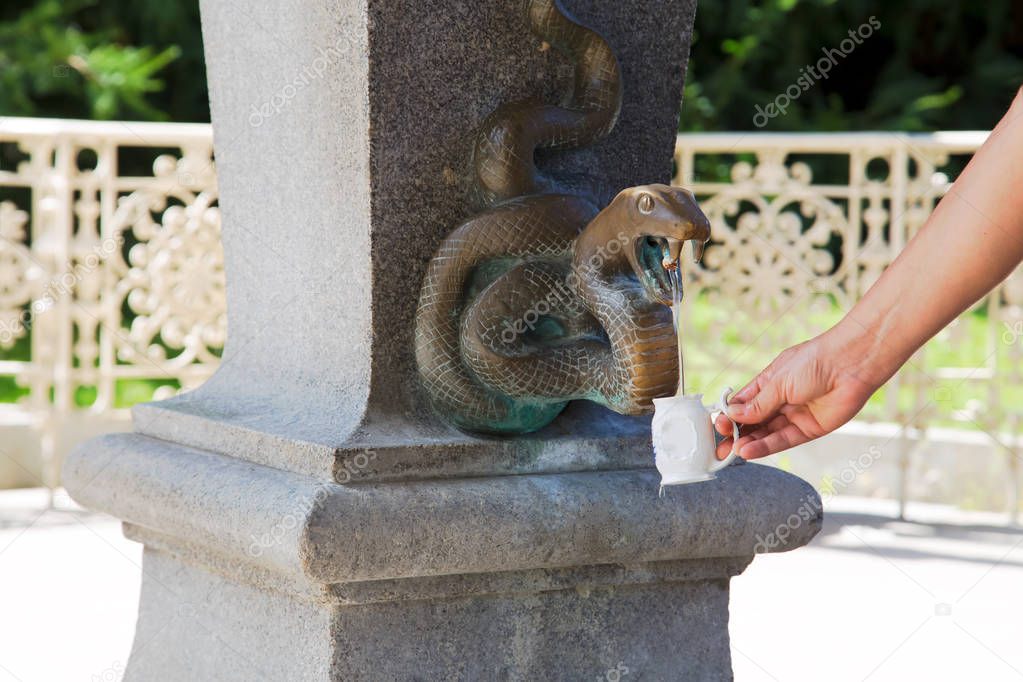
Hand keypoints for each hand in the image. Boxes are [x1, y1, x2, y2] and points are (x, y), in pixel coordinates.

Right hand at [714, 326, 887, 459]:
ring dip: (749, 442)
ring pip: (767, 433)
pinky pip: (784, 440)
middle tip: (719, 448)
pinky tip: (749, 450)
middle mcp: (780, 400)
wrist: (851, 364)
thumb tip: (733, 416)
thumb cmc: (814, 362)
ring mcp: (794, 415)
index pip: (743, 403)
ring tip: (732, 452)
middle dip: (735, 434)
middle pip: (753, 422)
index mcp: (769, 383)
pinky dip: (766, 446)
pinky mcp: (809, 429)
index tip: (717, 426)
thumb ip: (757, 404)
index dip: (730, 415)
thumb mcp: (778, 381)